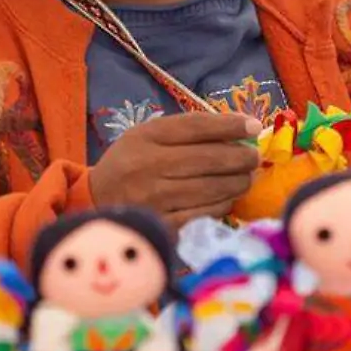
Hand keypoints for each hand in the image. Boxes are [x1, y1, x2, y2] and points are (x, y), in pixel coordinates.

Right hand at [90, 112, 261, 227]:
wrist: (96, 201)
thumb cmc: (131, 163)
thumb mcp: (148, 136)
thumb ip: (188, 130)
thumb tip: (240, 127)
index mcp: (146, 137)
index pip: (196, 126)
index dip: (230, 125)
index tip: (254, 125)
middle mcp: (148, 166)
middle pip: (208, 159)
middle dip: (241, 157)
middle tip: (255, 157)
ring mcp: (155, 198)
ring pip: (211, 188)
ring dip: (237, 182)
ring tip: (246, 177)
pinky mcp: (162, 224)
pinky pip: (204, 213)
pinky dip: (223, 204)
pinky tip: (228, 198)